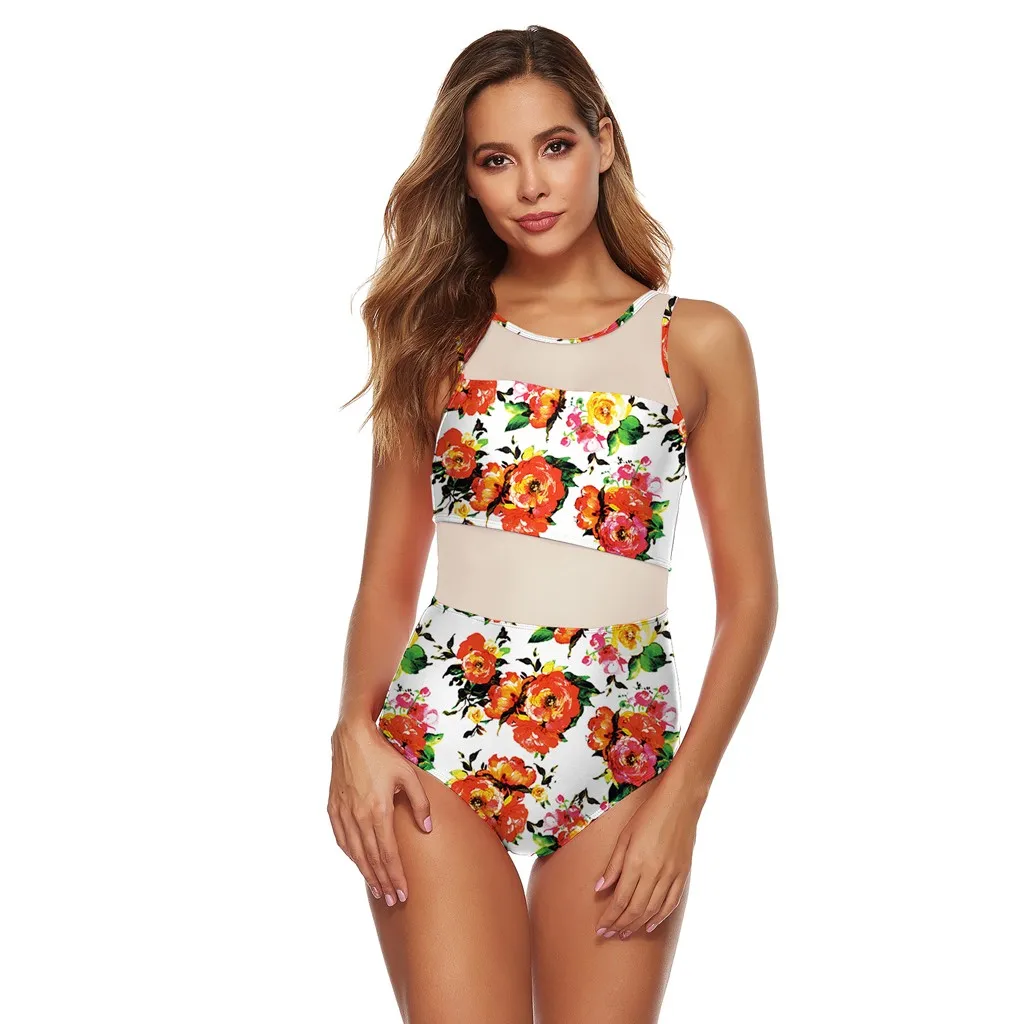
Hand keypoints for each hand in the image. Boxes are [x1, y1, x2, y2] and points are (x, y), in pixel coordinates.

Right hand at [327, 715, 432, 905]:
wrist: (351, 739)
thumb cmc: (383, 756)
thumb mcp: (409, 776)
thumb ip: (420, 804)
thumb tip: (427, 829)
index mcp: (378, 810)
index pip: (388, 854)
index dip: (396, 876)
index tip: (403, 893)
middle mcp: (359, 817)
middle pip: (372, 859)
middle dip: (383, 882)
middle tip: (392, 900)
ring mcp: (343, 814)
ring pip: (356, 854)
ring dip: (367, 874)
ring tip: (377, 890)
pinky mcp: (333, 809)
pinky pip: (342, 840)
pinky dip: (351, 856)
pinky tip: (359, 863)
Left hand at [593, 773, 701, 938]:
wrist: (680, 803)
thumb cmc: (648, 815)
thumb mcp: (625, 835)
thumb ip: (613, 865)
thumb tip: (599, 889)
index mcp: (636, 862)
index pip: (620, 900)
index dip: (610, 917)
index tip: (600, 928)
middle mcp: (654, 873)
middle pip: (635, 909)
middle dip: (620, 926)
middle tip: (608, 936)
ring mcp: (671, 875)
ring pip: (652, 910)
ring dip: (637, 925)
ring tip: (624, 934)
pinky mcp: (683, 875)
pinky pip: (671, 903)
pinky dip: (660, 917)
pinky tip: (649, 925)